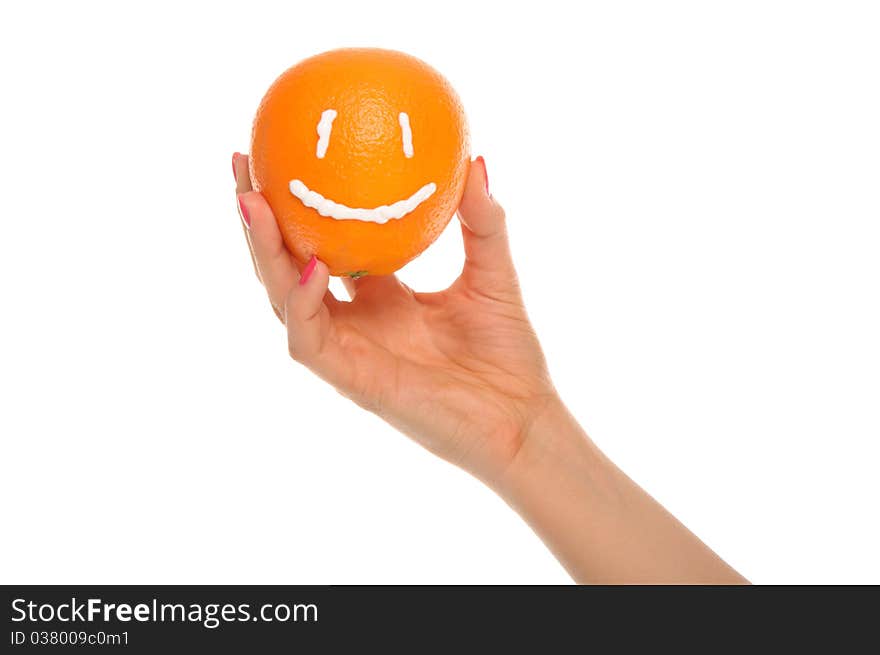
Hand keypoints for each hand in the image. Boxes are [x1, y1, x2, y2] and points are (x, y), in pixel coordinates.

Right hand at [233, 154, 557, 484]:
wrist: (522, 420)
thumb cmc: (508, 353)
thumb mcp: (493, 273)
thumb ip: (482, 221)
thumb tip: (476, 161)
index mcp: (381, 297)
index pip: (326, 244)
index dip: (302, 205)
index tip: (286, 152)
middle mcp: (355, 321)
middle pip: (289, 265)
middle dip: (261, 218)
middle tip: (243, 164)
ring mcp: (349, 350)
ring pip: (284, 299)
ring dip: (263, 252)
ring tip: (250, 200)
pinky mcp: (352, 380)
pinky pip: (310, 340)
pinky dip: (302, 303)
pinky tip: (310, 265)